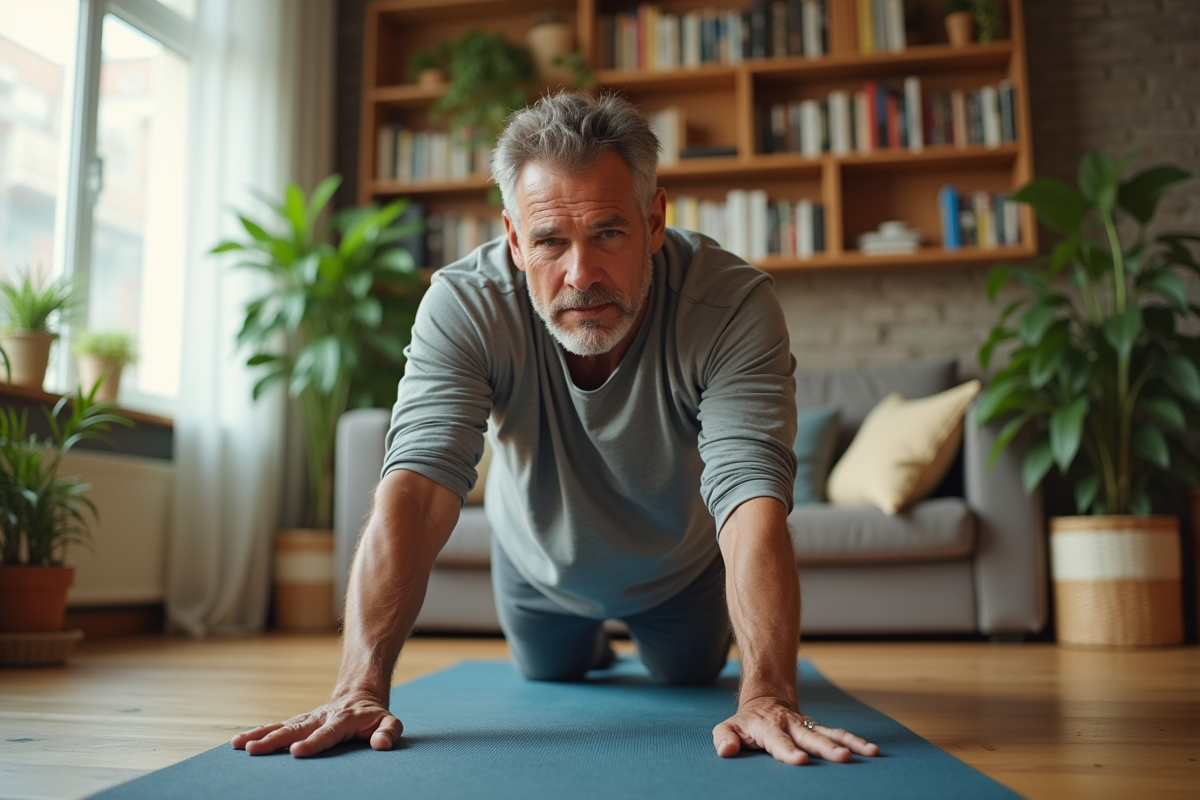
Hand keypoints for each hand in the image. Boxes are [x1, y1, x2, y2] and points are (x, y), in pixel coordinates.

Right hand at [231, 691, 400, 757]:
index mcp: (343, 720)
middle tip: (254, 750)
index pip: (327, 734)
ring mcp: (307, 719)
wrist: (359, 694)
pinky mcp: (298, 722)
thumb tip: (381, 745)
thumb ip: (388, 732)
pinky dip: (257, 733)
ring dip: (260, 735)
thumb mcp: (389, 721)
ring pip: (282, 726)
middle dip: (275, 740)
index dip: (313, 743)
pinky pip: (276, 726)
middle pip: (296, 729)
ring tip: (239, 746)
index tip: (296, 752)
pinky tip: (238, 742)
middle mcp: (320, 718)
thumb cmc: (374, 715)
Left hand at [712, 696, 879, 764]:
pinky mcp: (819, 730)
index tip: (799, 760)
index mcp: (768, 728)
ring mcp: (807, 727)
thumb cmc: (746, 723)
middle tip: (842, 757)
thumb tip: (726, 751)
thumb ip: (724, 738)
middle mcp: (791, 726)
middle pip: (810, 738)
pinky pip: (839, 734)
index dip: (788, 751)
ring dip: (849, 742)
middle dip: (826, 748)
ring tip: (869, 752)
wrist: (766, 700)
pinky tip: (872, 751)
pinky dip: (856, 741)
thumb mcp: (729, 727)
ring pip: (830, 733)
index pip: (778, 741)